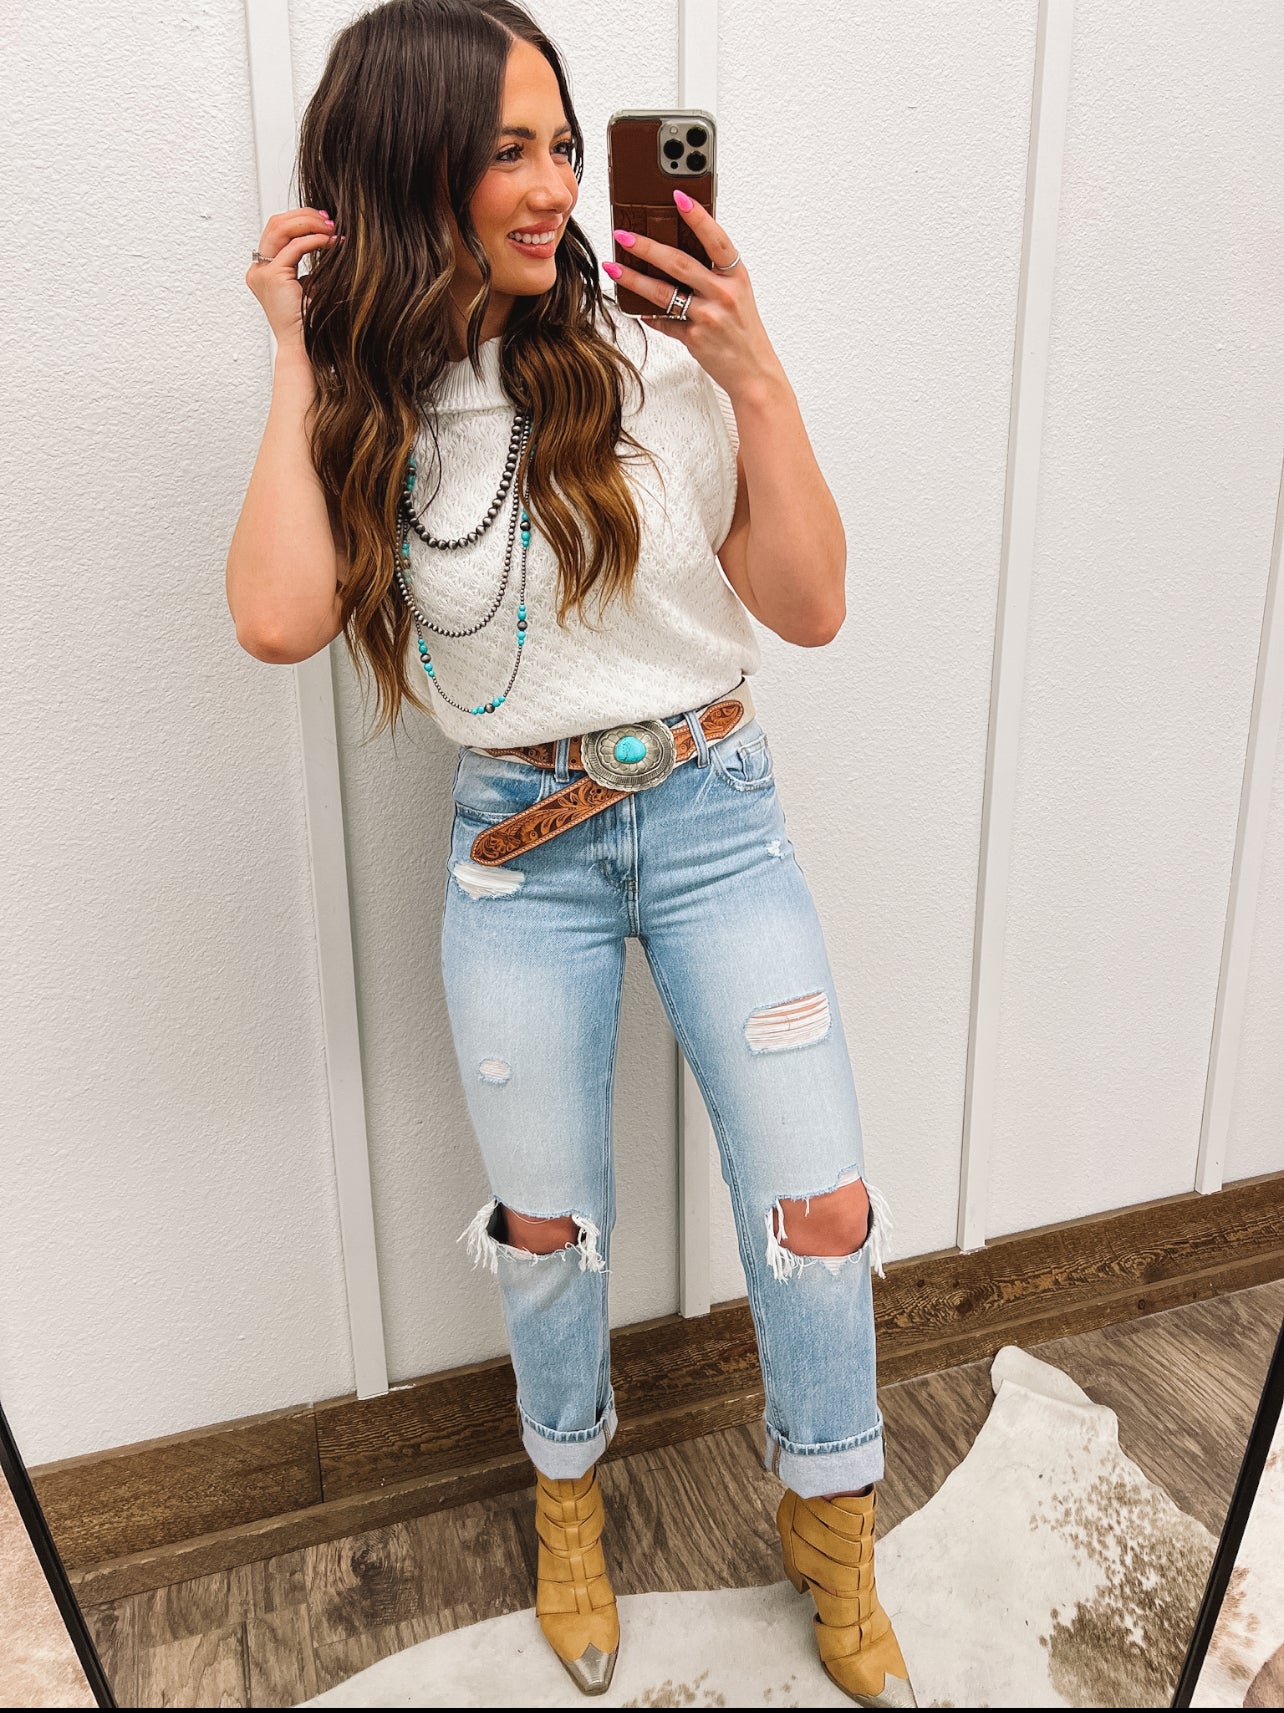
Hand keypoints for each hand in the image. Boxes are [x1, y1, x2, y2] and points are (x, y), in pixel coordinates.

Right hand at [245, 208, 339, 349]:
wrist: (306, 348)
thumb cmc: (311, 323)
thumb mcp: (310, 285)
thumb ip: (310, 262)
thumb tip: (326, 236)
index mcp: (264, 271)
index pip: (278, 231)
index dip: (301, 220)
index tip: (326, 222)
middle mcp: (258, 270)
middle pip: (276, 224)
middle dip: (305, 216)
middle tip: (330, 220)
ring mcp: (262, 273)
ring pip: (280, 229)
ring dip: (308, 223)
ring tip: (331, 228)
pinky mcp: (272, 277)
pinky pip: (294, 247)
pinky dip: (314, 240)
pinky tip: (332, 242)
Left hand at [602, 191, 781, 398]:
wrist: (754, 371)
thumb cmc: (743, 330)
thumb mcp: (738, 294)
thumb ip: (713, 273)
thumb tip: (677, 252)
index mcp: (736, 276)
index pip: (716, 240)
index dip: (698, 217)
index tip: (678, 197)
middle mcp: (724, 294)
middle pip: (679, 263)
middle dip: (647, 247)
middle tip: (624, 235)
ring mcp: (708, 317)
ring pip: (664, 292)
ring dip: (634, 278)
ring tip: (614, 267)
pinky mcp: (694, 338)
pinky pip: (664, 322)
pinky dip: (648, 314)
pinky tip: (636, 307)